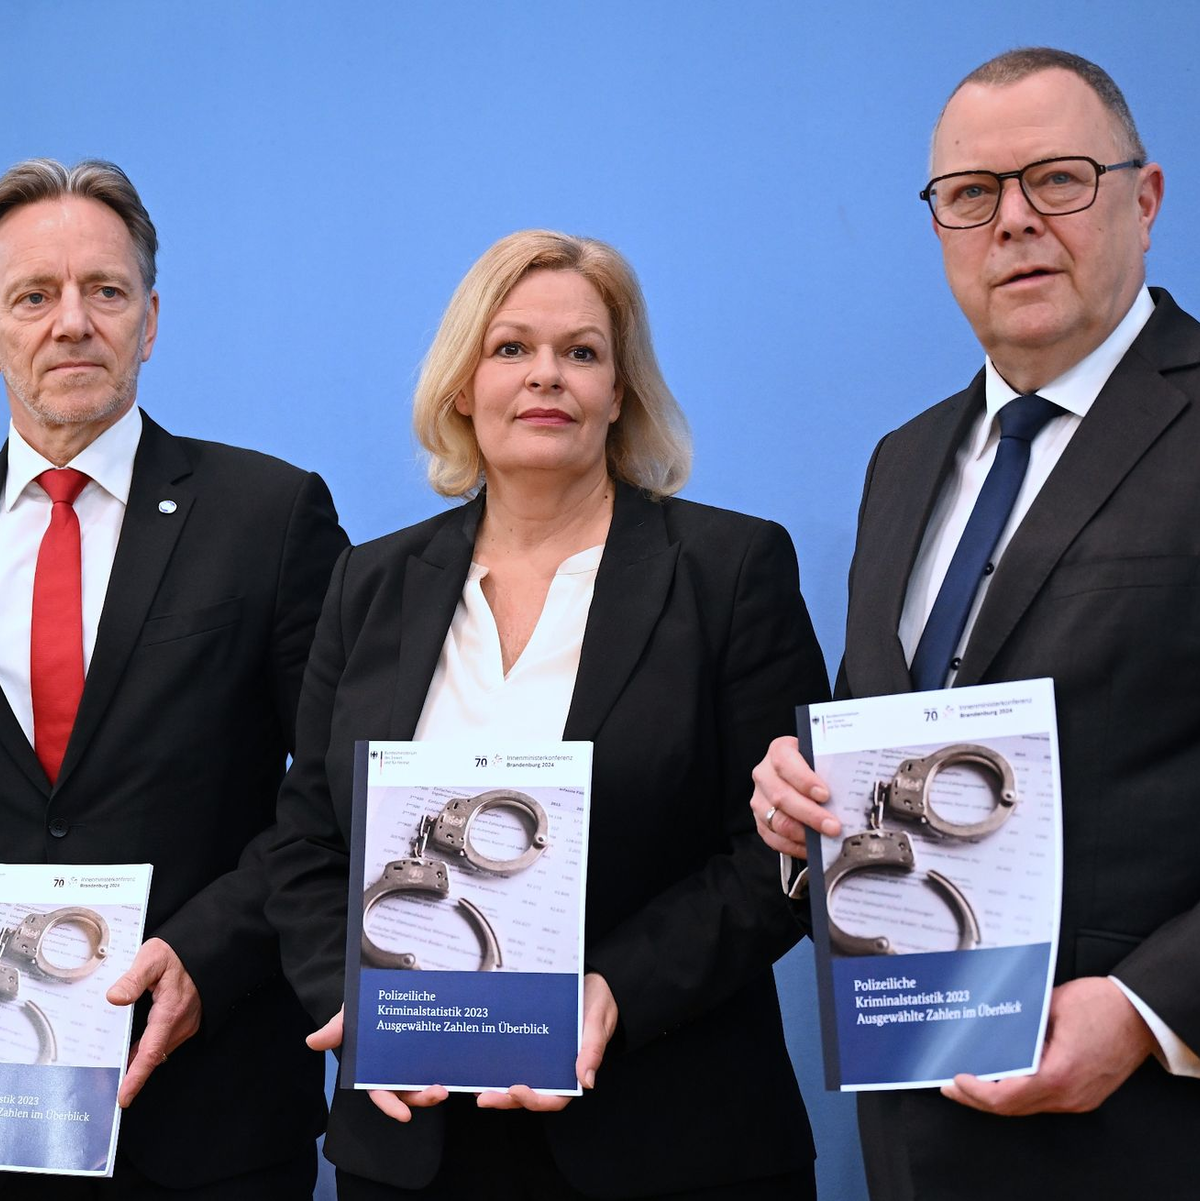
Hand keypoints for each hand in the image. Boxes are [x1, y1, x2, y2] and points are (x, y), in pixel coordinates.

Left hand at [106, 937, 202, 1106]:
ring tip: (117, 1057)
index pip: (150, 1052)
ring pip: (158, 1050)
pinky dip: (150, 1046)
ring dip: (140, 1056)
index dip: (136, 1077)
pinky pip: (165, 1042)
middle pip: (152, 1055)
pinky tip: (136, 1041)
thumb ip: (133, 979)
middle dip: (131, 1069)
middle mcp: (181, 1023)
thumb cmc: (179, 953)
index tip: (123, 1097)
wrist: (209, 949)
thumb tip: (114, 998)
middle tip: (106, 1076)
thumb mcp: (152, 958)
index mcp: (170, 1011)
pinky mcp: (187, 1023)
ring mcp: (186, 1024)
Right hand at [307, 1006, 447, 1122]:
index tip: (404, 1115)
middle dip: (421, 1098)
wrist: (380, 989)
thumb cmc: (360, 1010)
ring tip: (447, 1087)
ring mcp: (411, 1061)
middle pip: (406, 1092)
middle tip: (438, 1094)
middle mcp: (392, 1070)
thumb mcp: (347, 1017)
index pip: (380, 1093)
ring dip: (434, 1089)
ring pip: (422, 1082)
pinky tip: (457, 1069)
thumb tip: (313, 1041)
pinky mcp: (427, 1049)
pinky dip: (445, 1068)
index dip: (391, 1106)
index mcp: (372, 1070)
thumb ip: (335, 1030)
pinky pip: (437, 1063)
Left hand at [476, 972, 618, 1111]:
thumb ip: (592, 1050)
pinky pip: (513, 1055)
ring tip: (474, 1083)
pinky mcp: (530, 1043)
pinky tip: (481, 1057)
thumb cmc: (600, 1003)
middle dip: (504, 1099)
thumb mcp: (599, 1021)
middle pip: (528, 1093)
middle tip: (483, 1097)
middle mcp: (554, 1070)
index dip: (534, 1100)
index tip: (516, 1091)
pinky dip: (497, 1061)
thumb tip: (587, 1082)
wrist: (594, 981)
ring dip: (496, 1086)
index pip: (553, 1098)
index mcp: (573, 1071)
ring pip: (516, 1078)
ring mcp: (540, 1058)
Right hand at [750, 735, 838, 858]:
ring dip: (803, 834)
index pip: (785, 762)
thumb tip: (854, 782)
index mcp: (780, 751)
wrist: (802, 777)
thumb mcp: (824, 757)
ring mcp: (760, 799)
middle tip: (833, 826)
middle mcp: (765, 774)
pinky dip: (794, 846)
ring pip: (777, 820)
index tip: (824, 795)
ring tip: (825, 839)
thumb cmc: (817, 767)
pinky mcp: (760, 821)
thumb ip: (834, 765)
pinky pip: (773, 838)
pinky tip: (812, 848)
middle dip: (810, 815)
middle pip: (781, 796)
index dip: (804, 779)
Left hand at [942, 976, 1155, 1114]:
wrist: (1142, 1014)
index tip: (955, 1080)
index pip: (1006, 1097)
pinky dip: (1017, 1092)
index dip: (975, 1092)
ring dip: (997, 1097)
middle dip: (977, 1099)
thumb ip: (1019, 1021)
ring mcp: (1077, 1098)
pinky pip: (1042, 1100)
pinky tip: (1002, 1077)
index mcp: (1059, 1074)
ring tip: (970, 1082)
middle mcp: (1069, 1094)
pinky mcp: (1082, 1094)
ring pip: (1027, 1106)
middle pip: (1013, 1108)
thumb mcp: (1051, 1005)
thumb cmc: (1104, 1006)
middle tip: (951, 1087)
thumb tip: (989, 1024)